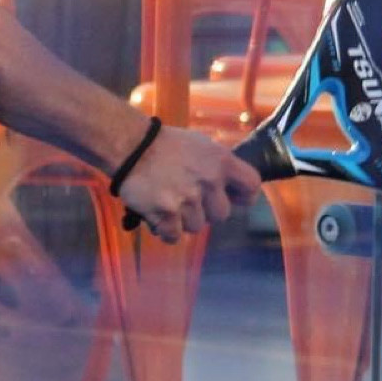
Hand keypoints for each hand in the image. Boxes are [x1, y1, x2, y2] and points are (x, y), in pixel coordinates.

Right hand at [115, 124, 260, 243]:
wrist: (129, 146)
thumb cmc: (164, 144)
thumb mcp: (199, 144)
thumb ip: (218, 165)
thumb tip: (230, 186)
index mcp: (221, 161)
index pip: (252, 186)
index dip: (244, 196)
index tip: (233, 197)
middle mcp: (209, 181)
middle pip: (222, 215)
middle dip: (206, 210)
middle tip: (187, 198)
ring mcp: (188, 200)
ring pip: (197, 227)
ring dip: (183, 220)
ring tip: (167, 201)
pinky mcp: (167, 215)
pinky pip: (174, 236)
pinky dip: (165, 230)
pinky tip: (157, 214)